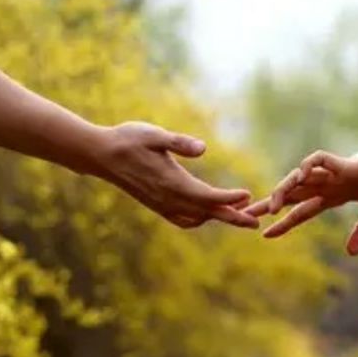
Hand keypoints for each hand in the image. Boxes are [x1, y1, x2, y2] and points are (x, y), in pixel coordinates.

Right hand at [92, 122, 258, 228]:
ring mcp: (162, 205)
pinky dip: (200, 219)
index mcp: (172, 182)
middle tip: (256, 222)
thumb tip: (202, 148)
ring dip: (218, 217)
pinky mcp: (157, 206)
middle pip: (207, 212)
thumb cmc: (129, 139)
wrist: (101, 155)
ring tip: (239, 215)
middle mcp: (168, 198)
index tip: (248, 195)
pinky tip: (207, 214)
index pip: (207, 196)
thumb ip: (179, 142)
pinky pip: (183, 220)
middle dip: (233, 216)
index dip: (228, 198)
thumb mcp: (154, 134)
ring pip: (197, 218)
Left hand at [245, 137, 357, 253]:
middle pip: (290, 195)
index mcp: (331, 196)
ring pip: (298, 179)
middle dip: (267, 204)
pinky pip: (319, 160)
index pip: (300, 212)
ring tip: (271, 208)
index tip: (265, 235)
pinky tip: (299, 175)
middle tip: (243, 214)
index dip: (283, 223)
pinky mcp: (343, 164)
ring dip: (283, 191)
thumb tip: (351, 254)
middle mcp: (326, 184)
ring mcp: (332, 174)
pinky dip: (308, 165)